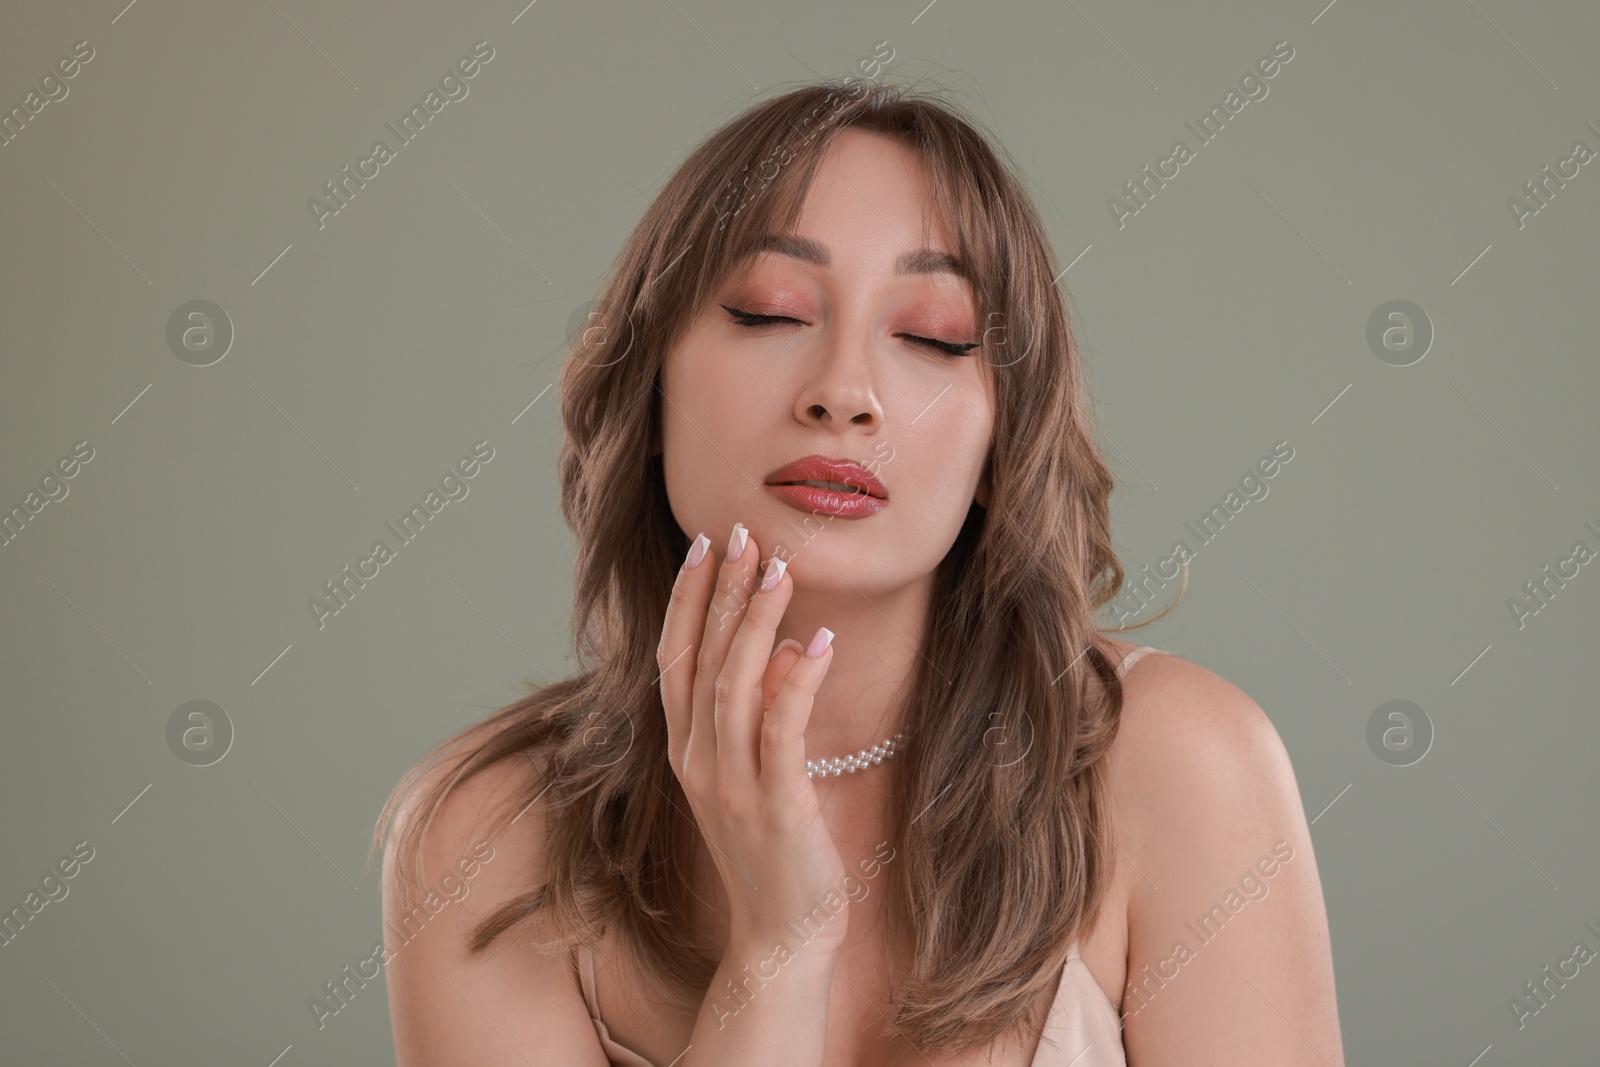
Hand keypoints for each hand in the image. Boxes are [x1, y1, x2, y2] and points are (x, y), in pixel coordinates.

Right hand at [657, 523, 848, 953]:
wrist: (780, 937)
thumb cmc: (771, 853)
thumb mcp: (750, 776)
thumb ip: (752, 716)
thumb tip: (776, 646)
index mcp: (685, 751)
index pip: (675, 657)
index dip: (687, 599)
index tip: (705, 544)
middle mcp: (697, 762)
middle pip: (701, 658)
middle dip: (722, 591)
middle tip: (744, 533)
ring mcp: (731, 786)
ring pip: (734, 684)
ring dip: (756, 621)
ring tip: (781, 569)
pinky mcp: (775, 807)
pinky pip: (781, 730)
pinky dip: (796, 682)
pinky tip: (819, 643)